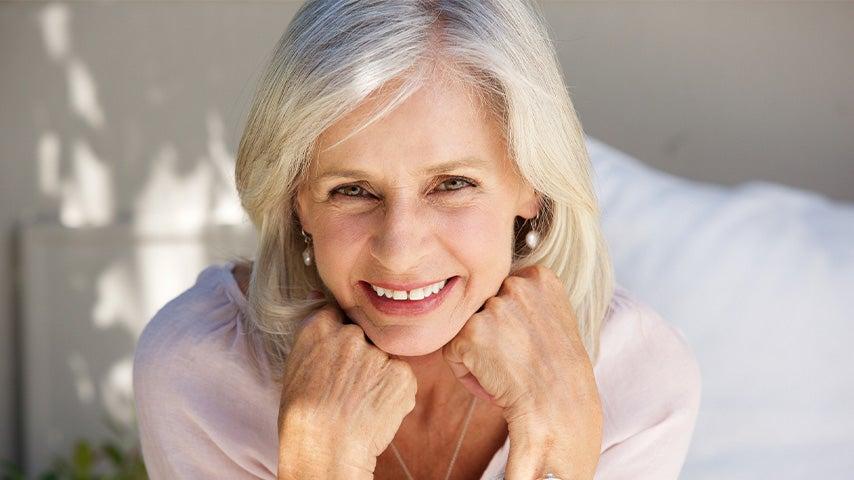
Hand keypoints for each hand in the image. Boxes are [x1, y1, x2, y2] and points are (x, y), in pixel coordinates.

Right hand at [277, 292, 417, 477]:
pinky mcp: (402, 373)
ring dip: (379, 375)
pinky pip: (401, 377)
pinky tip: (376, 411)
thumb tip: (324, 310)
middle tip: (352, 386)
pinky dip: (395, 392)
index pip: (339, 315)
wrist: (324, 450)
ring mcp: (377, 353)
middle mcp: (349, 334)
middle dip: (363, 355)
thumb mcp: (295, 368)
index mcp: (318, 328)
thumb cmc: (302, 418)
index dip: (341, 336)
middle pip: (365, 335)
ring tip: (361, 403)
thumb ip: (316, 338)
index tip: (340, 355)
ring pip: (384, 358)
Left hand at [442, 265, 602, 479]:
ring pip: (467, 328)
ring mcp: (492, 307)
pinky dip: (466, 372)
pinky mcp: (469, 332)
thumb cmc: (559, 374)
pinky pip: (452, 352)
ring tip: (507, 371)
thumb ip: (526, 301)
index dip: (511, 322)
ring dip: (479, 351)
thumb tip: (493, 300)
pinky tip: (493, 382)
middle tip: (516, 361)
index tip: (527, 344)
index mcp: (541, 277)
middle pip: (484, 307)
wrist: (559, 409)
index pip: (504, 290)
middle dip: (493, 333)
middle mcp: (515, 284)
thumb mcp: (554, 320)